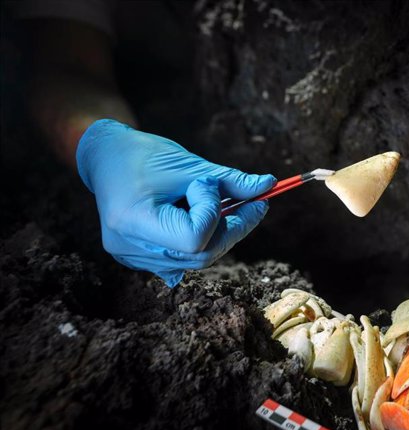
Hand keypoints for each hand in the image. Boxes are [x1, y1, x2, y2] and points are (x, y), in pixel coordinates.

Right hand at [76, 119, 275, 286]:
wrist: (106, 157)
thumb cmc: (145, 155)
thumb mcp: (191, 165)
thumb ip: (230, 181)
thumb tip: (269, 185)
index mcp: (133, 221)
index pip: (193, 238)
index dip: (213, 214)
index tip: (211, 186)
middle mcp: (128, 247)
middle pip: (199, 256)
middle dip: (232, 230)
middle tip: (254, 205)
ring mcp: (131, 257)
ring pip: (195, 261)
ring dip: (219, 235)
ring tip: (226, 208)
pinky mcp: (137, 258)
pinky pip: (181, 261)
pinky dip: (202, 242)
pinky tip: (205, 220)